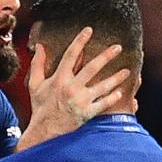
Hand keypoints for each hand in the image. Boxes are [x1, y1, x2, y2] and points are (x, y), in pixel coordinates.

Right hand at [18, 27, 128, 150]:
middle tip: (118, 47)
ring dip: (116, 77)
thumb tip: (40, 46)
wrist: (44, 130)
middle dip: (106, 56)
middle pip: (92, 67)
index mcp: (59, 78)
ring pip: (102, 86)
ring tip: (127, 71)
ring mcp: (80, 100)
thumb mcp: (35, 84)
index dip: (80, 41)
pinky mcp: (87, 113)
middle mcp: (71, 87)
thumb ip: (38, 64)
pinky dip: (112, 98)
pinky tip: (121, 92)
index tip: (89, 30)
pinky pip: (103, 104)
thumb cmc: (40, 107)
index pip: (70, 55)